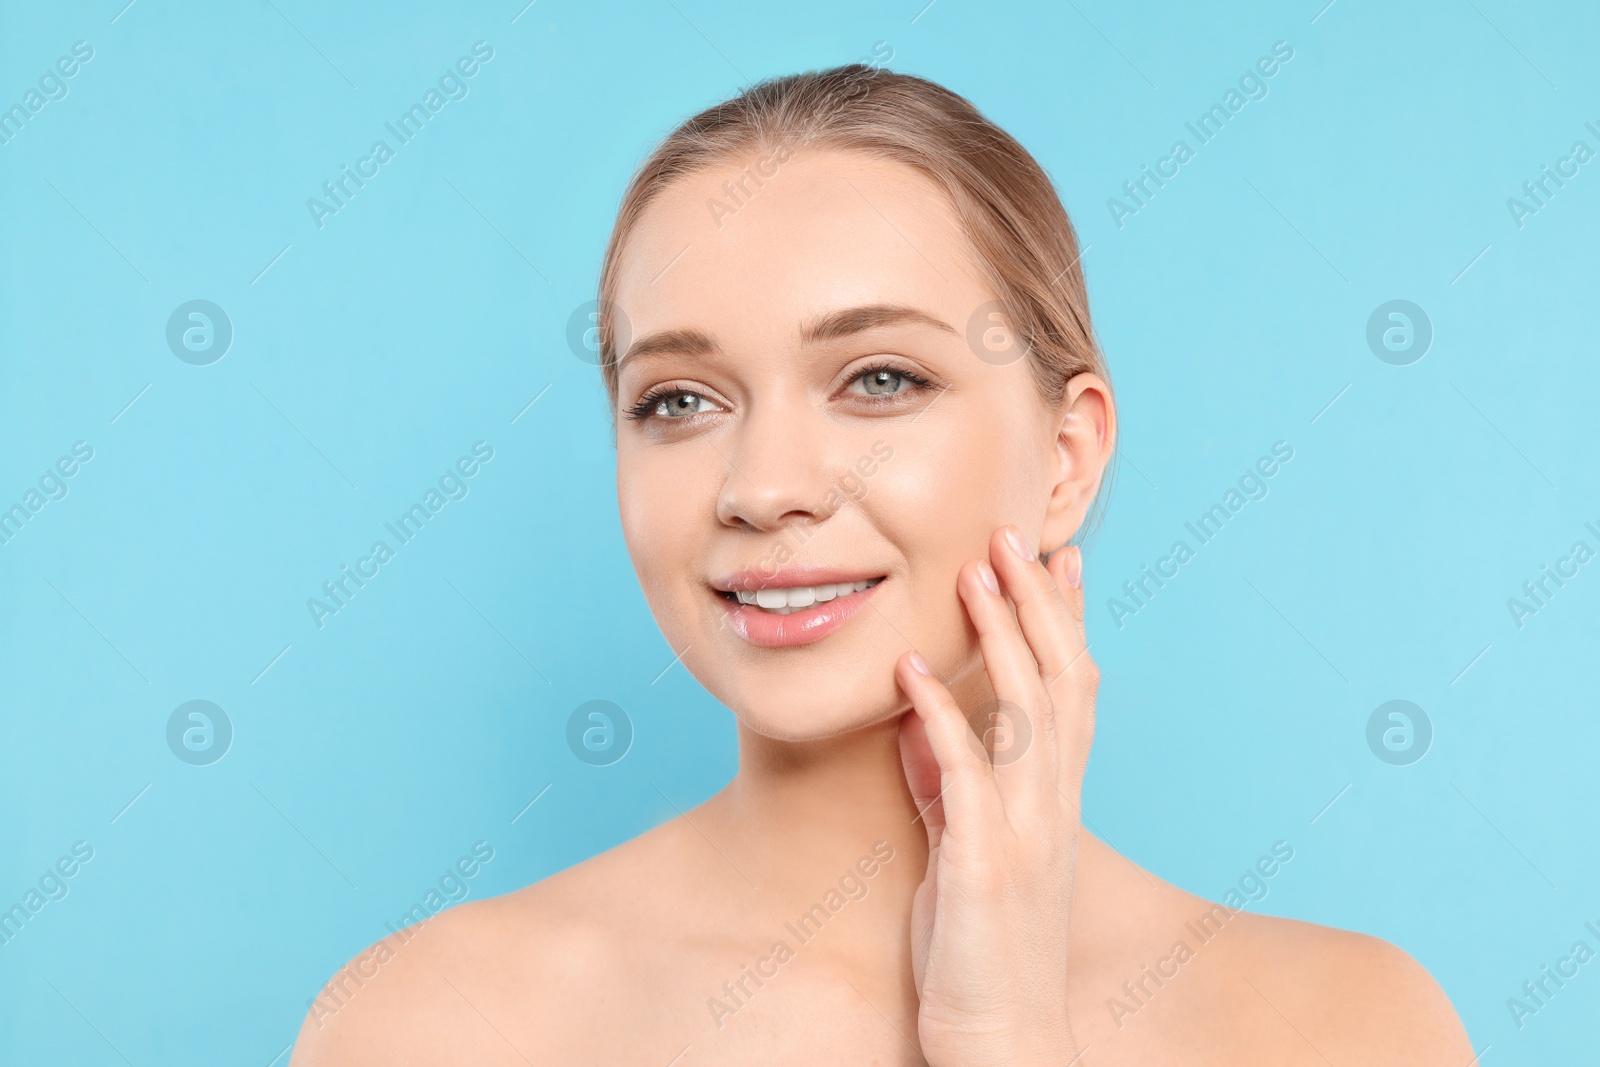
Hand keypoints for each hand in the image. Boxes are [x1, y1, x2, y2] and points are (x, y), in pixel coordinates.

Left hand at [895, 525, 1095, 1066]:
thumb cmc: (981, 947)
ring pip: (1028, 709)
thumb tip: (922, 716)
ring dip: (1001, 634)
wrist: (1003, 1037)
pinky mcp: (985, 860)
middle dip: (1038, 603)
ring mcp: (1026, 829)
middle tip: (1012, 535)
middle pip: (1061, 680)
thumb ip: (948, 782)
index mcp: (1056, 799)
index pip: (1075, 688)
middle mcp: (1054, 804)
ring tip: (973, 572)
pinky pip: (964, 770)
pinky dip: (939, 714)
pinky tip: (911, 669)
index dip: (1070, 620)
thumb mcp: (964, 849)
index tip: (1062, 557)